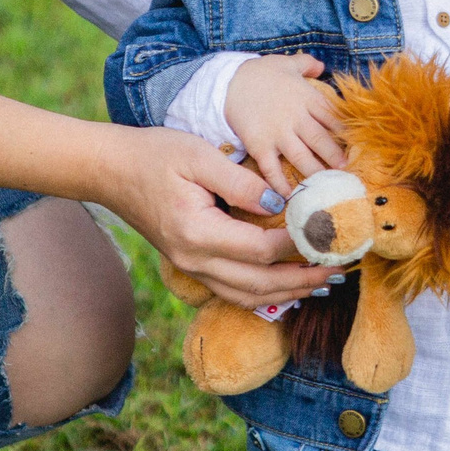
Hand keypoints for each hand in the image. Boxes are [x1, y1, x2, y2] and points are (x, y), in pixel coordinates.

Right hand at [106, 128, 339, 308]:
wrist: (111, 171)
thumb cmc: (154, 155)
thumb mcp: (198, 155)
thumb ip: (239, 181)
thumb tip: (276, 201)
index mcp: (197, 232)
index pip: (259, 250)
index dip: (298, 246)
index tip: (328, 235)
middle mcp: (194, 259)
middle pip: (258, 284)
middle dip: (302, 280)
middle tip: (338, 270)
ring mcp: (191, 267)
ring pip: (247, 295)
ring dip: (287, 293)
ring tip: (322, 284)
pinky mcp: (191, 265)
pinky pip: (232, 290)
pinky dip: (264, 294)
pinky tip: (286, 286)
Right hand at [224, 53, 344, 197]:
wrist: (227, 82)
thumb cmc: (259, 72)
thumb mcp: (286, 63)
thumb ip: (306, 63)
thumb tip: (323, 65)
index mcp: (306, 98)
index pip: (333, 117)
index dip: (347, 133)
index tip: (359, 146)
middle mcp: (296, 118)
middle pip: (321, 141)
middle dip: (336, 158)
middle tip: (348, 172)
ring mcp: (278, 133)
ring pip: (302, 158)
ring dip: (316, 173)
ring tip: (327, 187)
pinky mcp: (260, 146)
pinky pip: (273, 169)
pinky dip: (281, 184)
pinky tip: (290, 197)